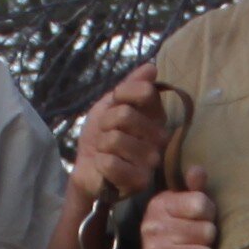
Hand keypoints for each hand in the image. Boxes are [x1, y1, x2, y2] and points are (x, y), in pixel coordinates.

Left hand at [69, 63, 169, 204]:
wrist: (89, 168)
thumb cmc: (101, 135)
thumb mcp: (110, 105)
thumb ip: (130, 86)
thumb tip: (151, 67)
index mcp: (156, 116)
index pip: (146, 92)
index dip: (120, 95)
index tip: (114, 106)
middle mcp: (160, 137)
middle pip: (125, 114)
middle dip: (105, 123)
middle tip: (105, 134)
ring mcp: (151, 160)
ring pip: (115, 139)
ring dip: (101, 144)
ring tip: (105, 152)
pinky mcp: (140, 181)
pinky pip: (110, 163)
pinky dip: (100, 163)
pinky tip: (105, 168)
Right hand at [137, 184, 219, 248]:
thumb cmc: (179, 238)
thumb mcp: (185, 210)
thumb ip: (195, 190)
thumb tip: (198, 169)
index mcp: (159, 205)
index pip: (201, 203)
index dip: (209, 214)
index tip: (202, 220)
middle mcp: (152, 227)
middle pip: (207, 231)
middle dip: (209, 240)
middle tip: (198, 244)